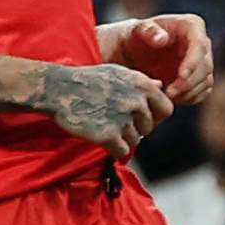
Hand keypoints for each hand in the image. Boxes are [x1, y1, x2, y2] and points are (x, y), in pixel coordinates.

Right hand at [42, 61, 175, 150]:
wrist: (58, 89)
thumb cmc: (88, 80)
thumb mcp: (118, 73)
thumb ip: (142, 81)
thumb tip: (161, 85)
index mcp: (142, 85)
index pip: (166, 110)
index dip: (155, 117)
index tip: (142, 119)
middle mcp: (137, 102)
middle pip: (149, 128)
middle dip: (135, 128)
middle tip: (115, 122)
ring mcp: (123, 119)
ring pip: (135, 141)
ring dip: (123, 139)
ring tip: (105, 126)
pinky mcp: (108, 135)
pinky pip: (122, 151)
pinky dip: (114, 150)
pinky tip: (102, 139)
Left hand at [109, 13, 214, 103]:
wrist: (137, 49)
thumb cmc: (138, 36)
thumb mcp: (139, 30)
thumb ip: (148, 31)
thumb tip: (162, 39)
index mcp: (192, 25)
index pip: (199, 45)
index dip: (193, 62)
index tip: (180, 76)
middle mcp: (203, 42)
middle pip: (205, 66)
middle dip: (189, 82)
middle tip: (169, 94)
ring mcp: (204, 60)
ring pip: (206, 80)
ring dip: (190, 92)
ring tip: (168, 98)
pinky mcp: (201, 76)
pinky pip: (204, 90)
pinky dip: (192, 97)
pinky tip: (175, 99)